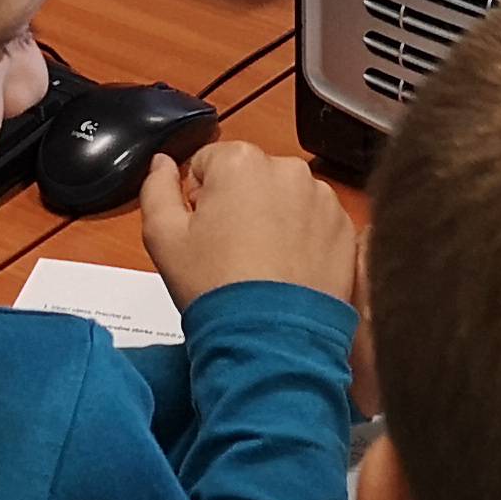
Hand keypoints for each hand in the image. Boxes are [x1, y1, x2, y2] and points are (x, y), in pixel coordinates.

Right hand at [140, 142, 359, 307]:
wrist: (272, 337)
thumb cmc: (218, 288)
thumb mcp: (164, 237)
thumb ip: (156, 189)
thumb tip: (162, 164)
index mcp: (240, 162)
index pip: (209, 163)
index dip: (200, 199)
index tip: (204, 231)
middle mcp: (287, 169)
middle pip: (250, 177)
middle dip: (239, 204)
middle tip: (230, 252)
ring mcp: (321, 197)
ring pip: (285, 198)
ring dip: (274, 220)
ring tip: (261, 264)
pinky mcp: (344, 226)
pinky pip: (315, 221)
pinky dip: (303, 238)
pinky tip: (287, 269)